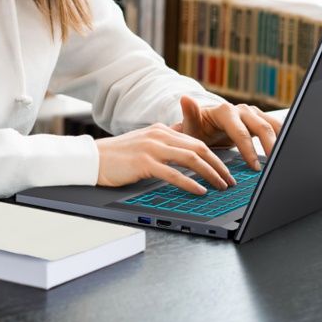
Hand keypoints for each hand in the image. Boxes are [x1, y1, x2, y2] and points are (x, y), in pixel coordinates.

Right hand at [95, 123, 235, 194]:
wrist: (92, 158)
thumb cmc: (117, 157)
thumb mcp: (144, 145)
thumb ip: (163, 148)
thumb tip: (183, 159)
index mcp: (161, 130)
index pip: (195, 141)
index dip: (214, 155)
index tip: (225, 169)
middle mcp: (159, 135)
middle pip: (199, 147)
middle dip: (218, 165)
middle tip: (230, 180)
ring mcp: (152, 148)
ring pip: (191, 158)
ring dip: (210, 173)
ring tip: (221, 186)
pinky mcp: (144, 162)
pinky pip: (174, 173)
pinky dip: (190, 182)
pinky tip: (199, 190)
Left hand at [172, 96, 281, 170]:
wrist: (204, 127)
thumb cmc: (197, 130)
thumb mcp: (190, 127)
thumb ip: (190, 115)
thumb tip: (185, 98)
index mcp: (225, 111)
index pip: (241, 132)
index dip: (249, 150)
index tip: (255, 167)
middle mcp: (241, 110)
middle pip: (262, 127)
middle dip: (270, 147)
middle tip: (274, 165)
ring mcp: (252, 114)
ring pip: (272, 126)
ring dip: (280, 141)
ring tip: (283, 159)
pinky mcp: (259, 120)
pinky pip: (275, 128)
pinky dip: (281, 139)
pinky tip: (286, 152)